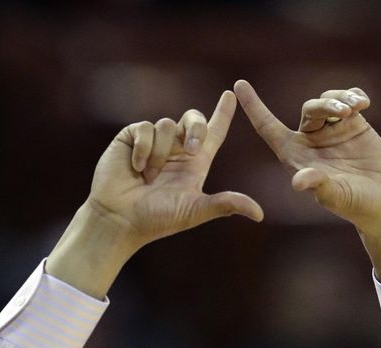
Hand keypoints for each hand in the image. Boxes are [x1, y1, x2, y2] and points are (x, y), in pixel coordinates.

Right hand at [86, 90, 262, 250]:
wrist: (120, 220)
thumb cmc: (157, 219)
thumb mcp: (195, 211)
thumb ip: (225, 205)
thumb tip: (260, 214)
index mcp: (194, 165)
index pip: (213, 133)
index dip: (223, 114)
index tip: (231, 95)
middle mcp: (176, 150)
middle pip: (194, 119)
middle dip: (196, 128)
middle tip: (191, 151)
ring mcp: (153, 142)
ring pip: (167, 125)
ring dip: (160, 155)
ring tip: (149, 178)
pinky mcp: (132, 137)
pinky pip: (145, 128)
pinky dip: (143, 150)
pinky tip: (136, 169)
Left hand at [234, 79, 380, 230]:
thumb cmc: (356, 205)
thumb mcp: (336, 197)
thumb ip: (319, 186)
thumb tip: (298, 181)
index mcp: (296, 157)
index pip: (269, 128)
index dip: (254, 107)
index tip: (237, 85)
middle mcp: (311, 142)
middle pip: (308, 109)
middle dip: (324, 105)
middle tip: (343, 112)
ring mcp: (333, 132)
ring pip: (328, 101)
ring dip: (340, 99)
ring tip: (356, 109)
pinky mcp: (355, 125)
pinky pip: (349, 99)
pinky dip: (354, 96)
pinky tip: (363, 104)